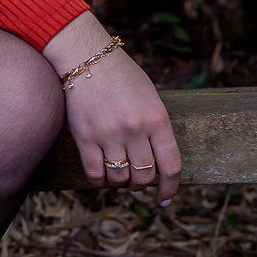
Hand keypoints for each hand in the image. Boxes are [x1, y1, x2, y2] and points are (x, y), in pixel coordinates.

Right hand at [42, 12, 181, 207]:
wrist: (88, 57)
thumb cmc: (122, 76)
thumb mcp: (151, 98)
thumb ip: (157, 128)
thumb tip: (159, 161)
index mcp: (157, 119)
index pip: (171, 166)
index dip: (170, 188)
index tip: (165, 198)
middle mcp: (135, 129)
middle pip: (144, 176)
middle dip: (142, 184)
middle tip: (137, 180)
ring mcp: (109, 134)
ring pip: (120, 178)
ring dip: (121, 182)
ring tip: (118, 173)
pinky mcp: (85, 137)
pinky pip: (95, 174)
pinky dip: (100, 180)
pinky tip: (101, 174)